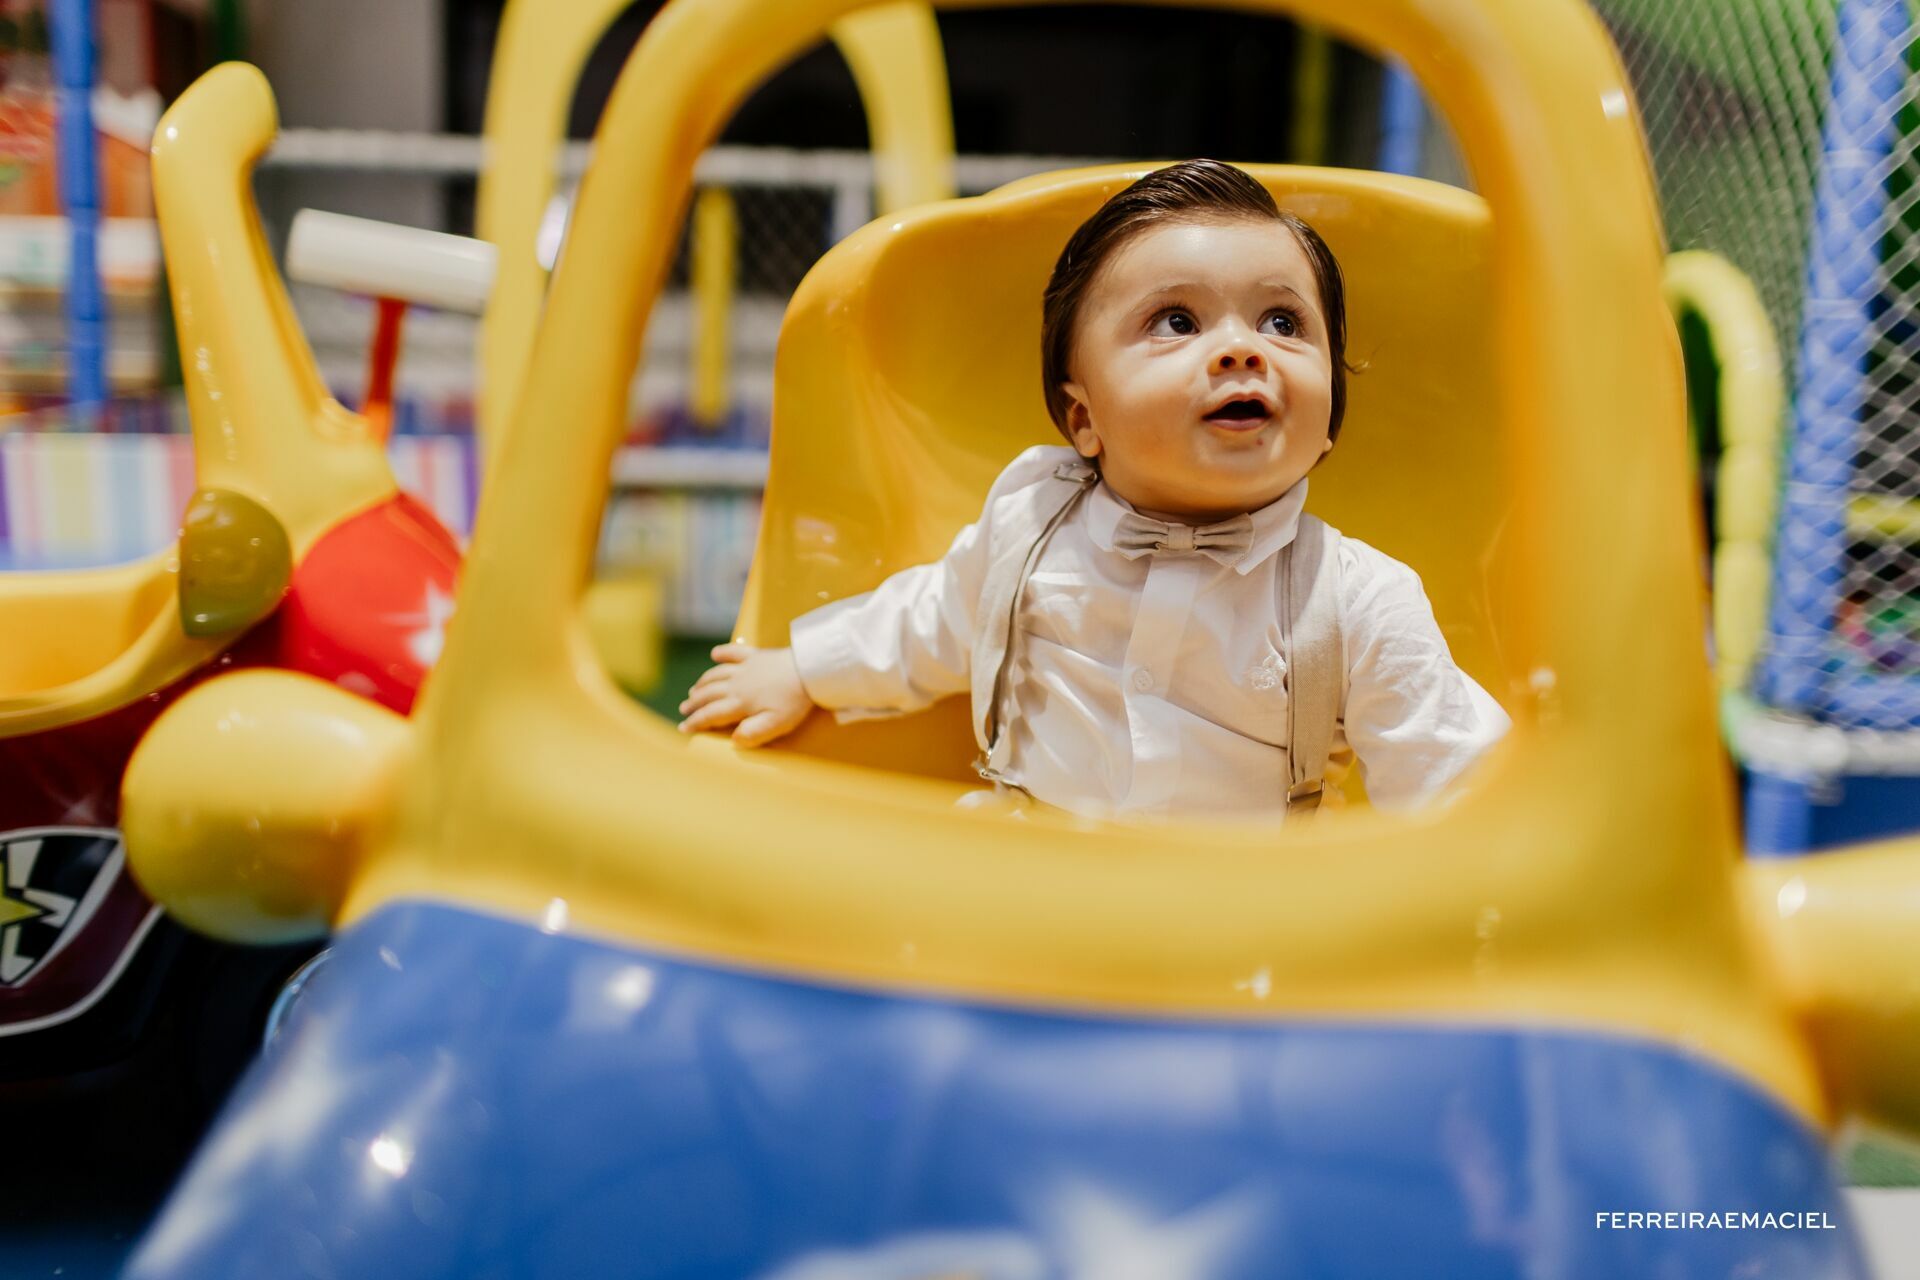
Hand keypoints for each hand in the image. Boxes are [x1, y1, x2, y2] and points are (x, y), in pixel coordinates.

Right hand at [677, 643, 815, 746]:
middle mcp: (737, 684)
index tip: (684, 729)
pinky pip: (734, 652)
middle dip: (694, 703)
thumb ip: (754, 733)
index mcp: (741, 702)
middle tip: (684, 709)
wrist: (810, 669)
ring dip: (703, 683)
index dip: (696, 722)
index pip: (712, 714)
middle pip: (709, 693)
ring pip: (716, 675)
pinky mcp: (757, 655)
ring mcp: (745, 668)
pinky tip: (714, 653)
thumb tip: (734, 740)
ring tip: (694, 689)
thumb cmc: (795, 700)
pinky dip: (723, 652)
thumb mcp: (776, 724)